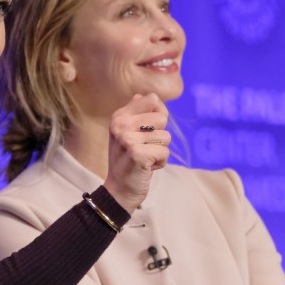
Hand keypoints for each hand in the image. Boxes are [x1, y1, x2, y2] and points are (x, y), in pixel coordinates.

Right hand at [103, 94, 170, 210]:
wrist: (118, 189)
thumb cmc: (128, 159)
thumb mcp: (127, 132)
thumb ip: (136, 113)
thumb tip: (143, 95)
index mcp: (119, 116)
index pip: (152, 99)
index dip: (158, 115)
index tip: (148, 129)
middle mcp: (121, 124)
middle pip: (162, 118)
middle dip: (160, 135)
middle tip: (144, 147)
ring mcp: (128, 139)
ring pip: (166, 136)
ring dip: (160, 150)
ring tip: (145, 157)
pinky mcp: (138, 154)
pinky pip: (165, 152)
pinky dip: (160, 162)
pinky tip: (146, 167)